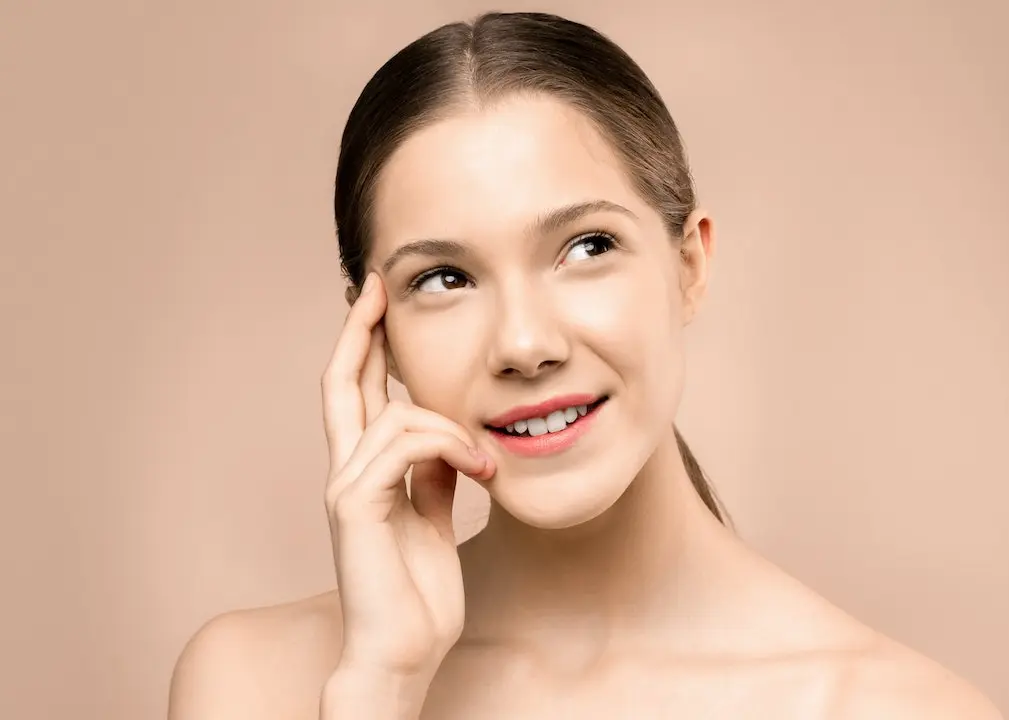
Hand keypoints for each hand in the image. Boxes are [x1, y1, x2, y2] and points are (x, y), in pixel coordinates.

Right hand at [320, 272, 493, 683]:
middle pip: (341, 381)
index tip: (380, 304)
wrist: (404, 650)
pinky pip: (400, 444)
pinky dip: (448, 446)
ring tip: (486, 463)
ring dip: (451, 425)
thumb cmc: (418, 594)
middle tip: (376, 286)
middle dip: (361, 330)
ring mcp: (345, 487)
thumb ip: (434, 475)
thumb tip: (451, 439)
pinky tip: (479, 471)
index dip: (364, 346)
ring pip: (392, 412)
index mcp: (366, 472)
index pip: (356, 393)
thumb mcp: (434, 517)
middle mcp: (346, 471)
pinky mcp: (355, 505)